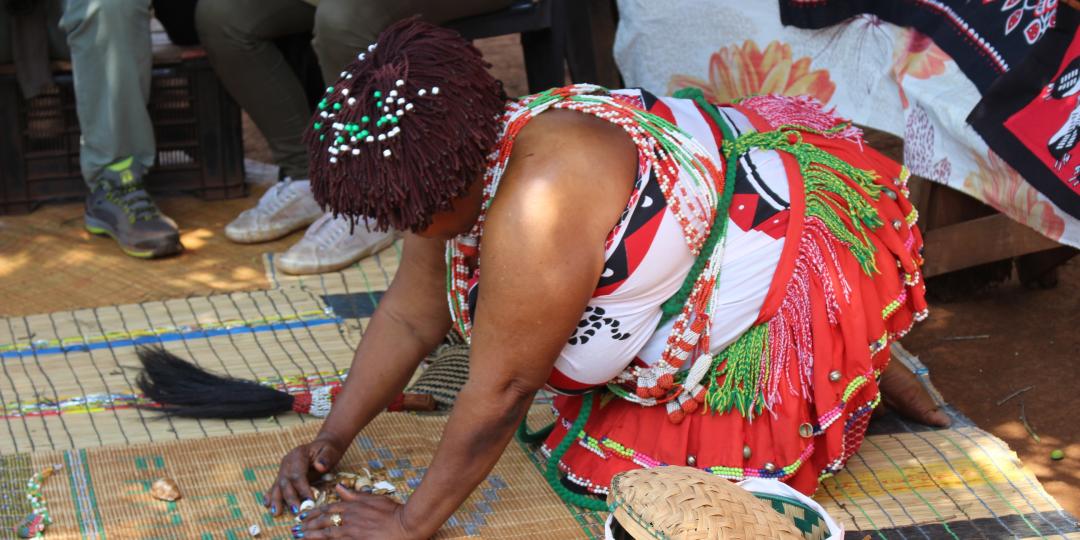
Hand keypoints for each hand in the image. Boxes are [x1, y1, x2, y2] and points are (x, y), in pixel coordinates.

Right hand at [265, 436, 344, 516]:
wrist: (322, 446)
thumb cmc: (328, 450)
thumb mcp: (330, 451)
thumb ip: (326, 458)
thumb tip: (320, 467)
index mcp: (298, 455)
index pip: (297, 474)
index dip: (303, 488)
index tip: (310, 501)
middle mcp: (287, 462)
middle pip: (286, 481)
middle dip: (290, 498)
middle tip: (296, 511)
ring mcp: (283, 469)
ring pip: (278, 485)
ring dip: (277, 500)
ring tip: (275, 512)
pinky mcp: (283, 475)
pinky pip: (275, 485)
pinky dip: (271, 495)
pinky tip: (267, 504)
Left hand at [295, 484, 415, 538]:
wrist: (406, 524)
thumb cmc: (392, 511)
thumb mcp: (372, 498)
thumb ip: (353, 494)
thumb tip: (339, 488)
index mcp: (352, 506)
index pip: (327, 509)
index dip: (314, 513)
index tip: (304, 517)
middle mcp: (349, 518)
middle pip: (323, 522)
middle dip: (308, 525)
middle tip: (296, 529)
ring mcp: (351, 532)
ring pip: (326, 534)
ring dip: (311, 536)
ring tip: (300, 537)